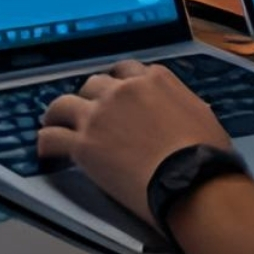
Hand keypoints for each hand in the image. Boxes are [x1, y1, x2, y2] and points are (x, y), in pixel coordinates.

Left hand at [35, 62, 226, 218]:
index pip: (126, 71)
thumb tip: (178, 112)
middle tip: (88, 113)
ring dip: (59, 113)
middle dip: (90, 98)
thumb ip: (179, 104)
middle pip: (93, 84)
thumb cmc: (207, 155)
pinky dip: (46, 142)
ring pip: (64, 104)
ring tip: (54, 123)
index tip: (115, 94)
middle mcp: (122, 91)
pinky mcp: (84, 146)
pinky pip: (52, 138)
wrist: (194, 182)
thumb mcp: (201, 115)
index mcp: (154, 79)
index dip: (118, 84)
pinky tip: (46, 149)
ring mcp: (99, 116)